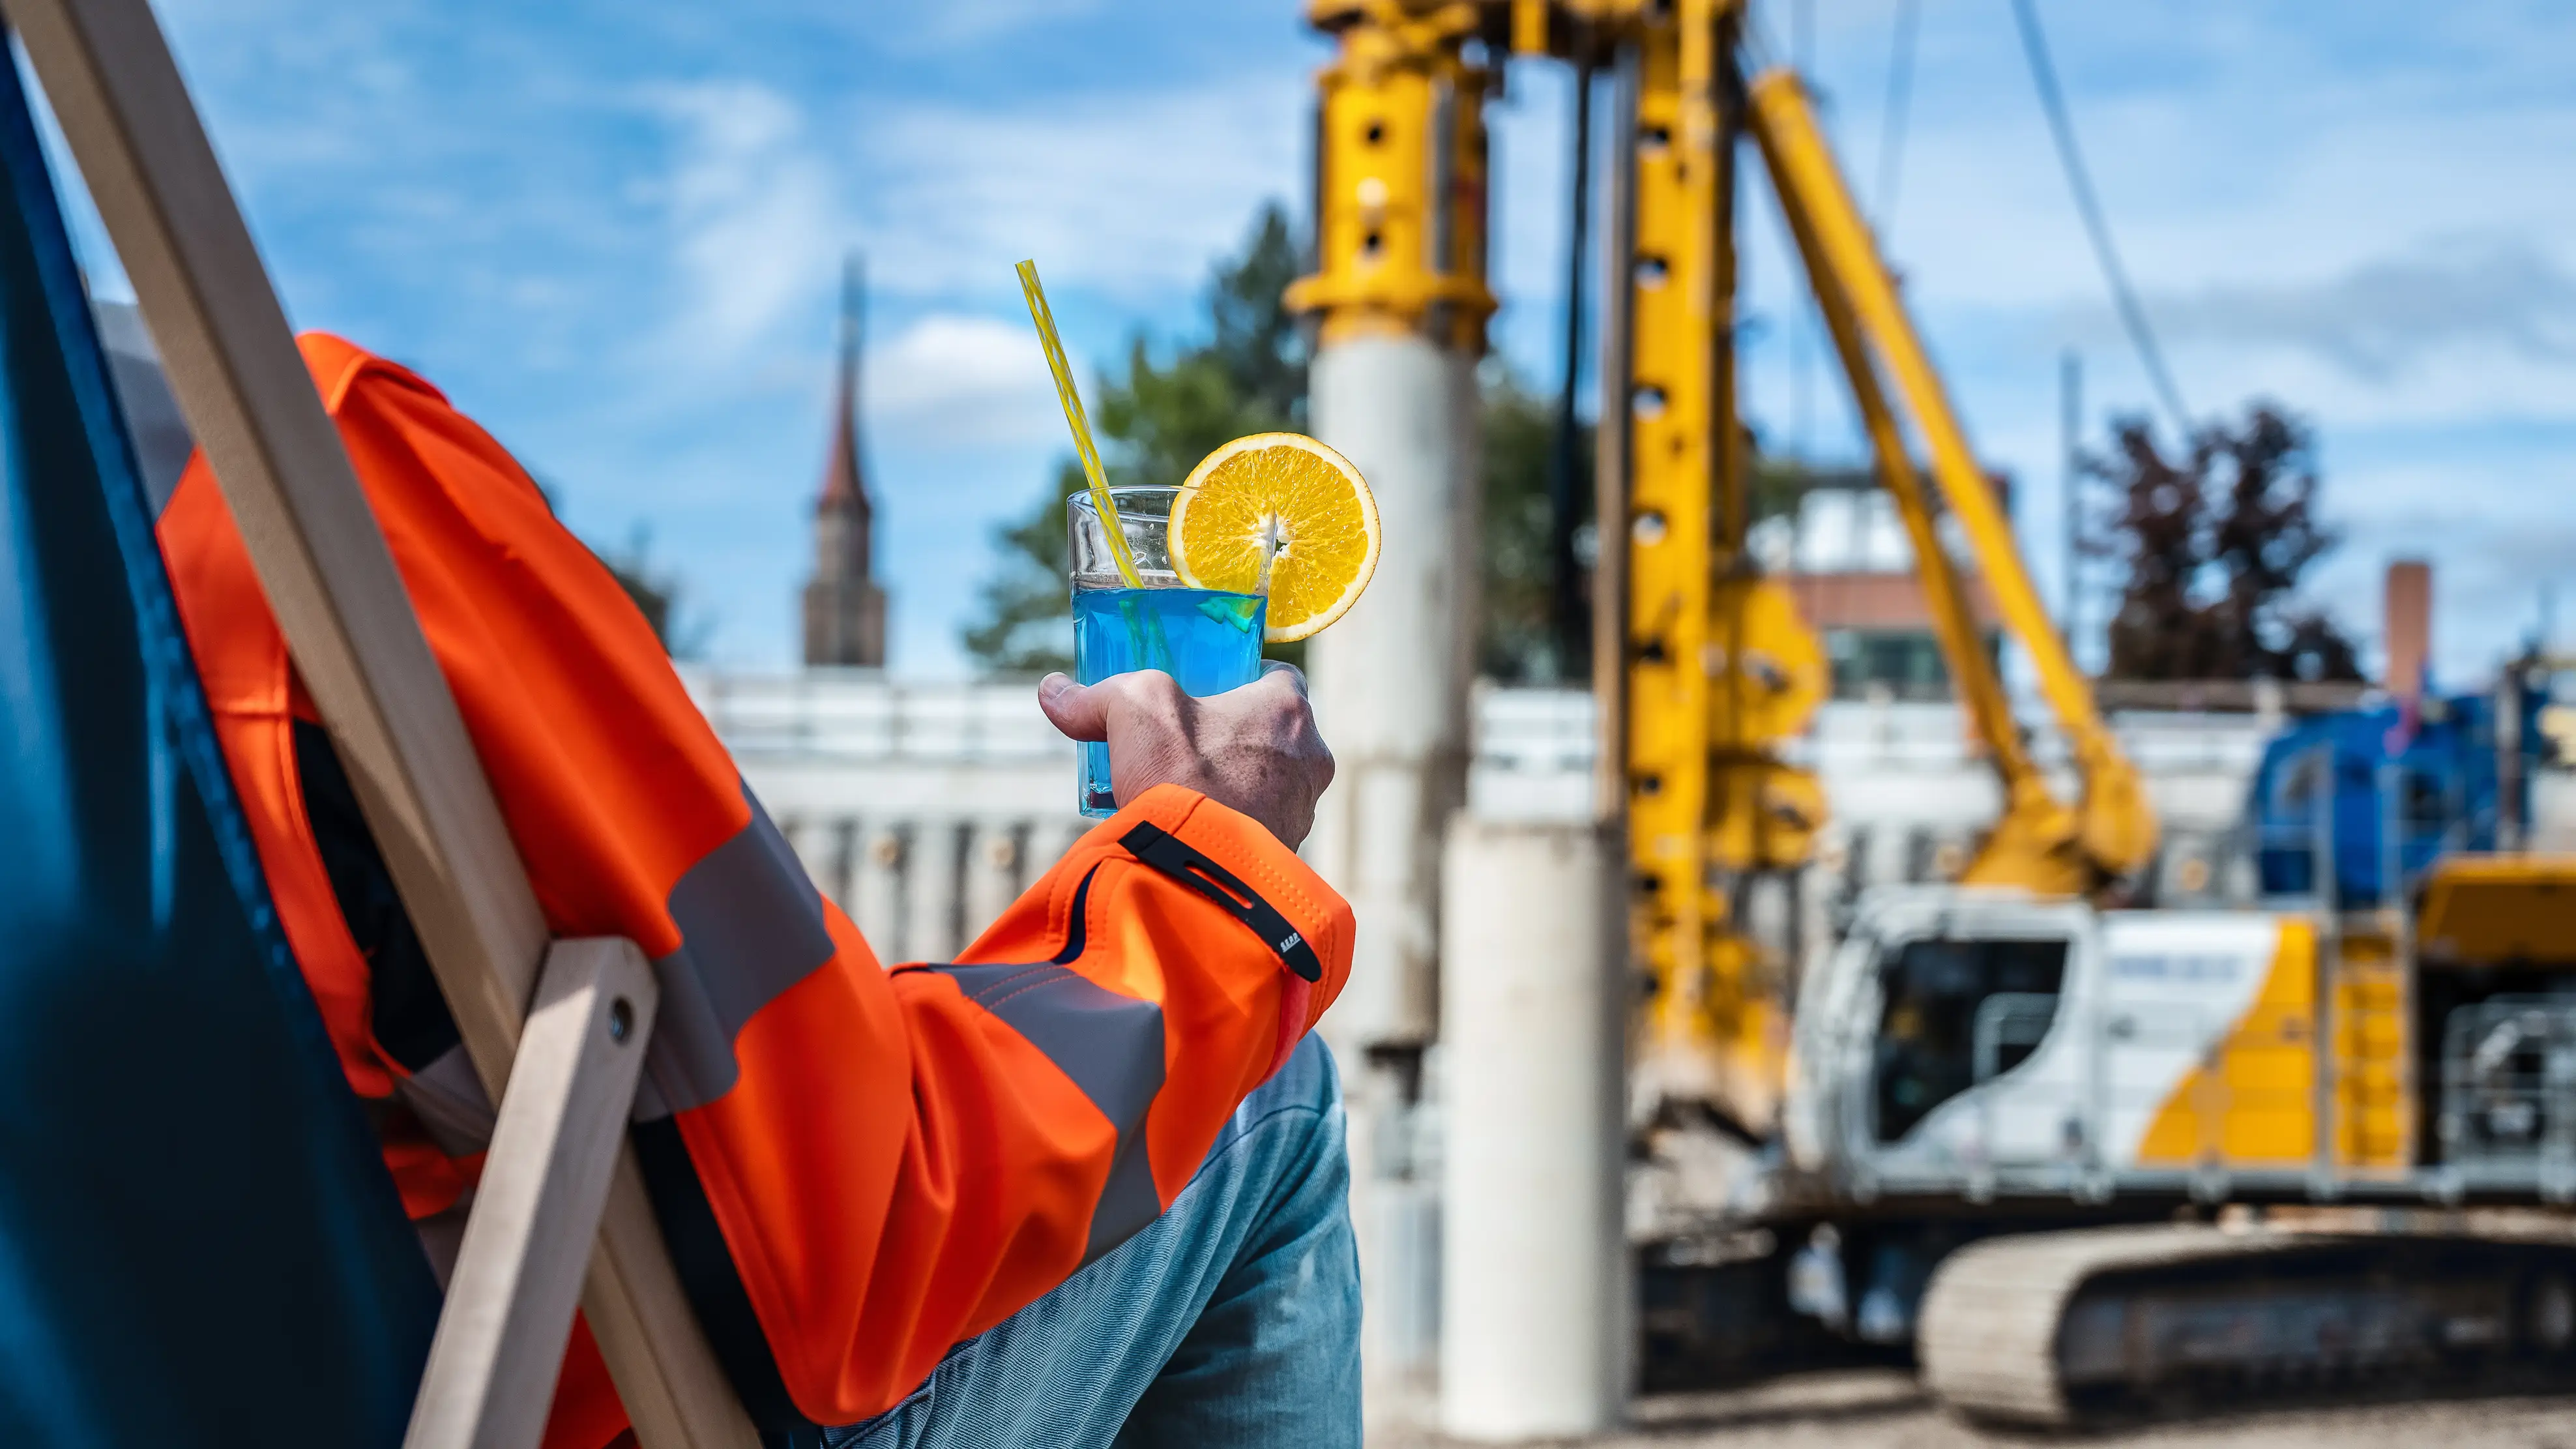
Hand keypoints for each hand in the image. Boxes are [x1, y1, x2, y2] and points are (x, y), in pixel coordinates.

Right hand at [1038, 662, 1334, 848]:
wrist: (1198, 874)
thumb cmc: (1181, 776)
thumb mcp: (1131, 713)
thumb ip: (1096, 697)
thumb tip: (1053, 690)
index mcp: (1288, 709)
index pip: (1280, 676)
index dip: (1241, 678)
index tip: (1206, 690)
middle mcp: (1311, 758)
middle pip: (1271, 733)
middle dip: (1228, 735)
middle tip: (1182, 742)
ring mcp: (1303, 811)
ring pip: (1266, 782)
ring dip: (1229, 782)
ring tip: (1178, 790)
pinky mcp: (1287, 854)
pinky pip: (1258, 826)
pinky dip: (1228, 822)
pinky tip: (1187, 828)